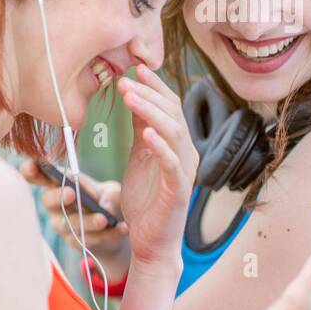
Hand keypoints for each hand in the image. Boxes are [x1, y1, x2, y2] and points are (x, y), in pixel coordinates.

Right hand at [18, 161, 131, 280]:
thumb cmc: (107, 201)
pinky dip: (109, 233)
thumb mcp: (113, 191)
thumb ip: (109, 194)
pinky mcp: (77, 243)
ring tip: (104, 219)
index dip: (30, 171)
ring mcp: (64, 226)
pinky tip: (122, 228)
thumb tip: (103, 207)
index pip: (39, 177)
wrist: (116, 229)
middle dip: (57, 196)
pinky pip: (89, 239)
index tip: (31, 166)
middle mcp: (55, 206)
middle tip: (71, 193)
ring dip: (87, 220)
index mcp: (59, 185)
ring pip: (70, 223)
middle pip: (47, 200)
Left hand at [115, 67, 198, 265]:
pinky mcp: (178, 190)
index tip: (135, 68)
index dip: (154, 87)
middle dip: (148, 94)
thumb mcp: (138, 157)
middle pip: (172, 115)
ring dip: (150, 112)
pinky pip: (172, 164)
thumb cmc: (145, 200)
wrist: (150, 241)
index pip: (169, 107)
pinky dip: (161, 146)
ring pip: (173, 133)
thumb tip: (132, 96)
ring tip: (130, 97)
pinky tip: (146, 133)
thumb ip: (139, 129)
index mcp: (175, 144)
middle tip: (125, 79)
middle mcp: (185, 153)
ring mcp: (183, 171)